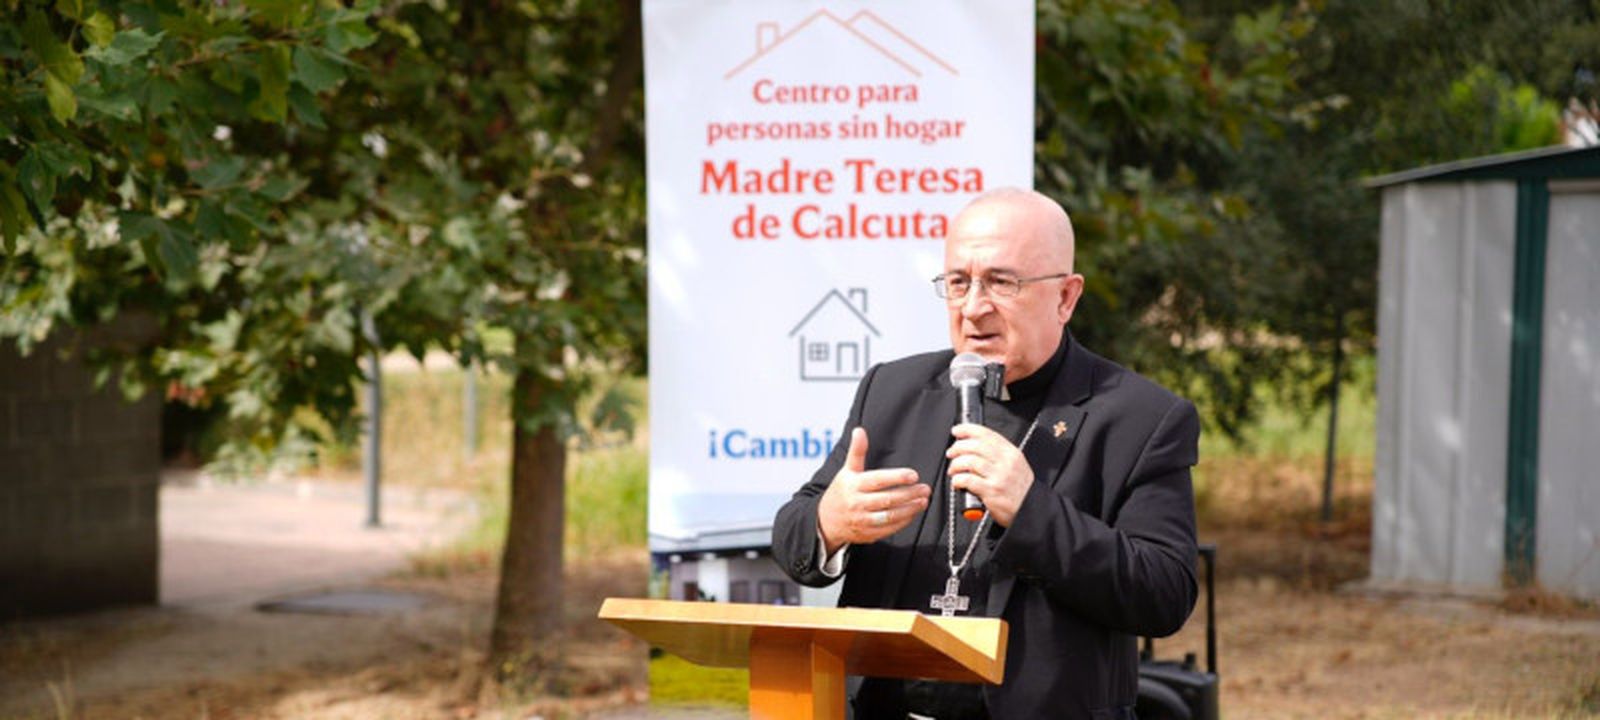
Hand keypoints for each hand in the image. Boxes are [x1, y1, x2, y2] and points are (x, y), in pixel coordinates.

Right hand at [817, 427, 928, 553]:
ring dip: (910, 509)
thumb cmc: (841, 491)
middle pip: (888, 499)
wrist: (826, 521)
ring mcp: (862, 520)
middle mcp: (857, 503)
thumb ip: (857, 451)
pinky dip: (903, 521)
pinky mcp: (867, 534)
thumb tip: (859, 430)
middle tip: (925, 489)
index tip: (914, 475)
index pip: (878, 480)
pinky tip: (913, 513)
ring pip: (890, 516)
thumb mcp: (847, 470)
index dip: (897, 477)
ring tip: (923, 501)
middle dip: (909, 494)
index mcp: (853, 485)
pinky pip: (889, 529)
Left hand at [947, 423, 1032, 526]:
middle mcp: (1005, 462)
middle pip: (975, 446)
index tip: (957, 430)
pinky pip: (968, 480)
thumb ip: (999, 454)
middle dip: (957, 447)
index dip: (967, 430)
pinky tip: (957, 482)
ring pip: (969, 461)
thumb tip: (974, 445)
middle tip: (951, 453)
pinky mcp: (991, 491)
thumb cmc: (1021, 491)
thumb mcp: (1017, 465)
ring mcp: (999, 476)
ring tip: (953, 470)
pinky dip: (958, 480)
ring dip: (956, 465)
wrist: (1031, 511)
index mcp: (1011, 453)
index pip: (986, 434)